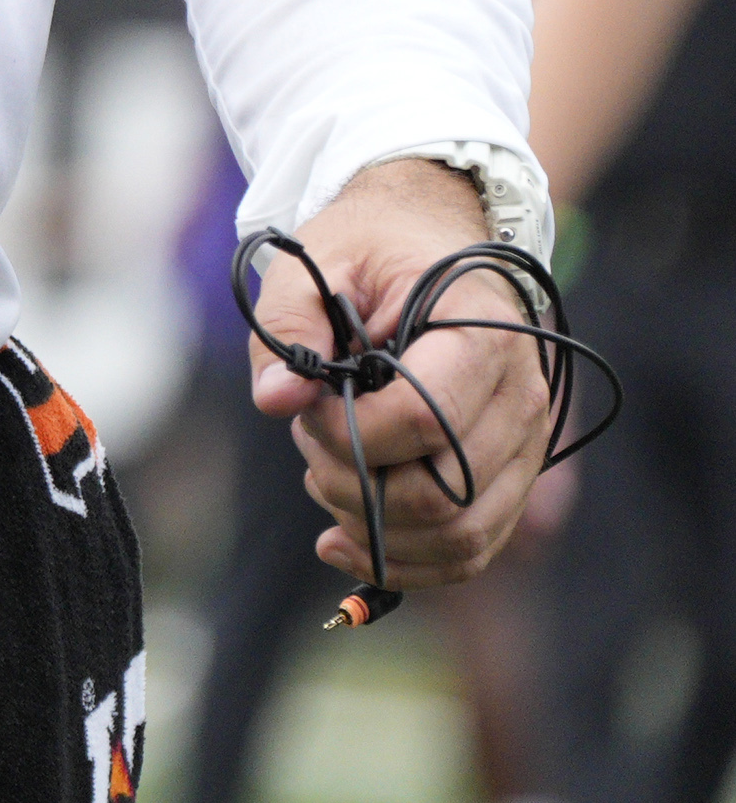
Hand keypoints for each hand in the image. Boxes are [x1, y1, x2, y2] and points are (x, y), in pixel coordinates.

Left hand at [247, 155, 555, 595]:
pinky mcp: (512, 478)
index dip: (346, 433)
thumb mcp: (316, 262)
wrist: (430, 239)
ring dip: (375, 531)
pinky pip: (473, 548)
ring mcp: (526, 446)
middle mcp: (521, 400)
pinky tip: (344, 543)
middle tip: (308, 445)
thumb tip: (276, 400)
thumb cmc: (373, 249)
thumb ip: (289, 328)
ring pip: (463, 537)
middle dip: (352, 486)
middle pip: (442, 495)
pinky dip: (409, 562)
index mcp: (482, 338)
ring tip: (323, 480)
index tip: (304, 407)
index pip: (422, 421)